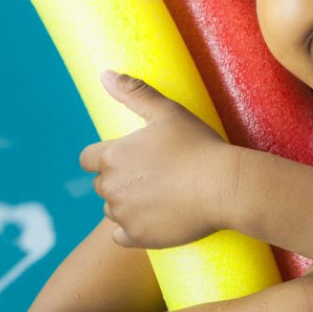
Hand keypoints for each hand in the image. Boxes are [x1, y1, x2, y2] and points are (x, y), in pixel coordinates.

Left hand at [79, 71, 236, 248]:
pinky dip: (133, 229)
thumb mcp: (168, 112)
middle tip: (153, 175)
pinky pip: (121, 235)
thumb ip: (134, 93)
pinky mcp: (139, 237)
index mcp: (113, 156)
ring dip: (127, 204)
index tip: (130, 158)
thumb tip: (105, 74)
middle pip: (102, 185)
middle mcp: (111, 187)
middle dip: (120, 180)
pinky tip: (154, 219)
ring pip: (112, 210)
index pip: (87, 159)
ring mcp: (124, 214)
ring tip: (159, 196)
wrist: (225, 186)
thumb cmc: (198, 145)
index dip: (105, 157)